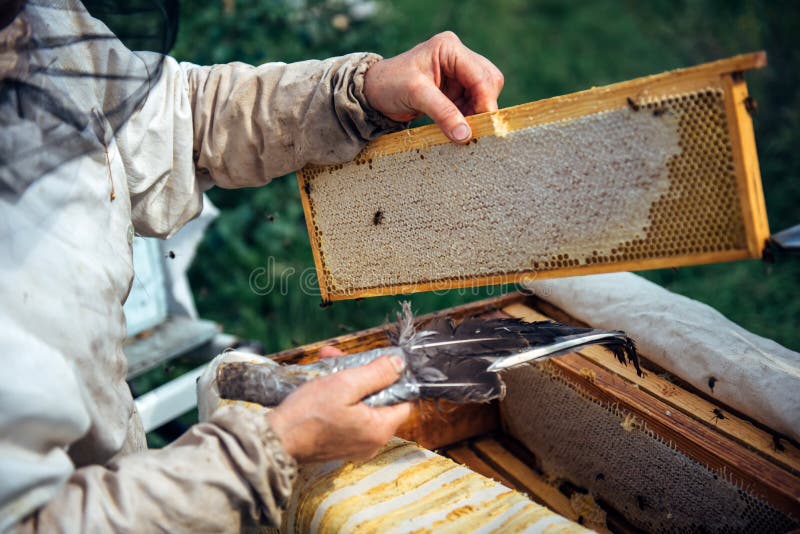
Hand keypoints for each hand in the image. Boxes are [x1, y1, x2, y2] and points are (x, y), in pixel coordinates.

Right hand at [266, 354, 411, 461]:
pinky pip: (348, 416)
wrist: (275, 441)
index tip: (376, 363)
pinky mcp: (340, 444)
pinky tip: (322, 380)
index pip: (403, 401)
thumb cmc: (308, 414)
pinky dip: (339, 398)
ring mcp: (356, 445)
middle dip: (361, 374)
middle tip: (341, 356)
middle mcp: (372, 442)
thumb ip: (377, 374)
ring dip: (347, 381)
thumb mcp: (345, 384)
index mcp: (380, 429)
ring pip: (361, 405)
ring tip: (327, 361)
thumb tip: (400, 364)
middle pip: (379, 400)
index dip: (393, 379)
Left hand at [364, 31, 503, 143]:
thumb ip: (443, 113)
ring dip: (477, 114)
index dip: (485, 101)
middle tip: (473, 129)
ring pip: (484, 95)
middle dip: (483, 106)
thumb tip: (466, 135)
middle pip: (489, 82)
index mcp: (450, 48)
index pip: (481, 75)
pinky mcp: (455, 90)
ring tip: (463, 131)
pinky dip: (469, 118)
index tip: (482, 126)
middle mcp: (458, 57)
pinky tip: (459, 129)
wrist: (375, 92)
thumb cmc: (390, 84)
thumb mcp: (416, 95)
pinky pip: (473, 104)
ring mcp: (458, 74)